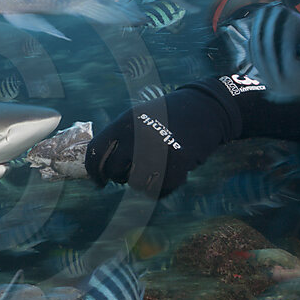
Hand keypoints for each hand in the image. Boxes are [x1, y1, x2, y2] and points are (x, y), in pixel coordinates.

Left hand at [85, 83, 239, 197]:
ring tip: (155, 167)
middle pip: (114, 170)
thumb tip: (98, 167)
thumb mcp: (137, 118)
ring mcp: (158, 150)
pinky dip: (163, 186)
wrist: (205, 109)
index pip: (96, 151)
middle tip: (131, 172)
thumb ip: (118, 138)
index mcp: (124, 122)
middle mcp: (138, 136)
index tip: (99, 181)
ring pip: (135, 183)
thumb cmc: (166, 117)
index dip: (94, 171)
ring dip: (142, 182)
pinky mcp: (177, 164)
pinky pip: (159, 189)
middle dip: (120, 176)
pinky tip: (171, 171)